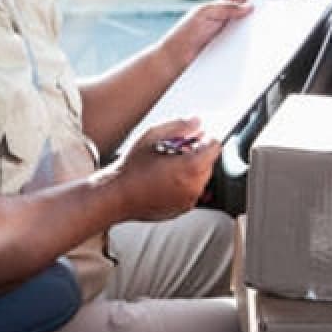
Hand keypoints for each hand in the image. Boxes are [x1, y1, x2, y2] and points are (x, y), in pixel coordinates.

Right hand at [104, 117, 220, 220]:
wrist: (116, 196)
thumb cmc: (131, 168)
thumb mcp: (152, 136)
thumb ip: (179, 126)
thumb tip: (196, 122)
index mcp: (191, 167)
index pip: (215, 147)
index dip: (204, 139)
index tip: (195, 137)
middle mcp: (194, 186)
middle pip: (209, 163)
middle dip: (197, 154)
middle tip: (175, 151)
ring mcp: (189, 200)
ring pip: (201, 178)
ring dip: (190, 170)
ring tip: (167, 166)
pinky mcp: (182, 209)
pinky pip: (191, 192)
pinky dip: (183, 184)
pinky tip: (164, 180)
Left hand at [161, 0, 272, 70]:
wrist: (177, 59)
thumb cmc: (185, 34)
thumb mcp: (203, 13)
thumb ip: (224, 8)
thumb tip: (247, 6)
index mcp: (222, 5)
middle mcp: (229, 18)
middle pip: (253, 7)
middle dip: (266, 1)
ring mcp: (232, 34)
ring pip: (253, 27)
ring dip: (263, 23)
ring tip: (273, 19)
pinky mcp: (233, 50)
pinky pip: (249, 45)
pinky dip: (257, 43)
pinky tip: (261, 42)